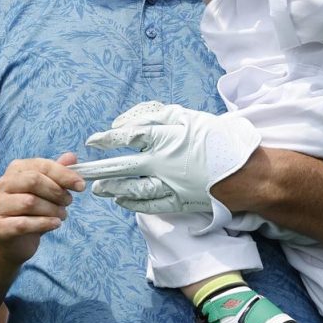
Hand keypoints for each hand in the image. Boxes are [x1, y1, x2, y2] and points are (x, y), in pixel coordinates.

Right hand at [0, 154, 83, 265]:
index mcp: (16, 170)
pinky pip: (23, 223)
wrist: (11, 241)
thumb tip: (71, 157)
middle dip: (57, 192)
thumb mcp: (46, 191)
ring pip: (29, 202)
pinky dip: (44, 223)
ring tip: (61, 215)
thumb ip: (57, 174)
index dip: (64, 174)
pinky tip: (55, 224)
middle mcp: (3, 184)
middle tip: (68, 202)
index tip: (81, 185)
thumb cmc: (31, 212)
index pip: (41, 165)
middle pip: (34, 181)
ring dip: (52, 210)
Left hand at [77, 102, 260, 224]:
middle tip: (79, 173)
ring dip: (112, 189)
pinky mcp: (177, 202)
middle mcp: (161, 164)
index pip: (126, 138)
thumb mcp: (187, 117)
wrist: (244, 172)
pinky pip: (149, 205)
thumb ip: (154, 117)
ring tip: (97, 189)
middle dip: (97, 170)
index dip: (107, 139)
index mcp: (164, 139)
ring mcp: (168, 186)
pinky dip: (132, 203)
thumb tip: (125, 124)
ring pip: (131, 189)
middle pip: (121, 167)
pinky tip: (121, 201)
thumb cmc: (217, 139)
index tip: (93, 141)